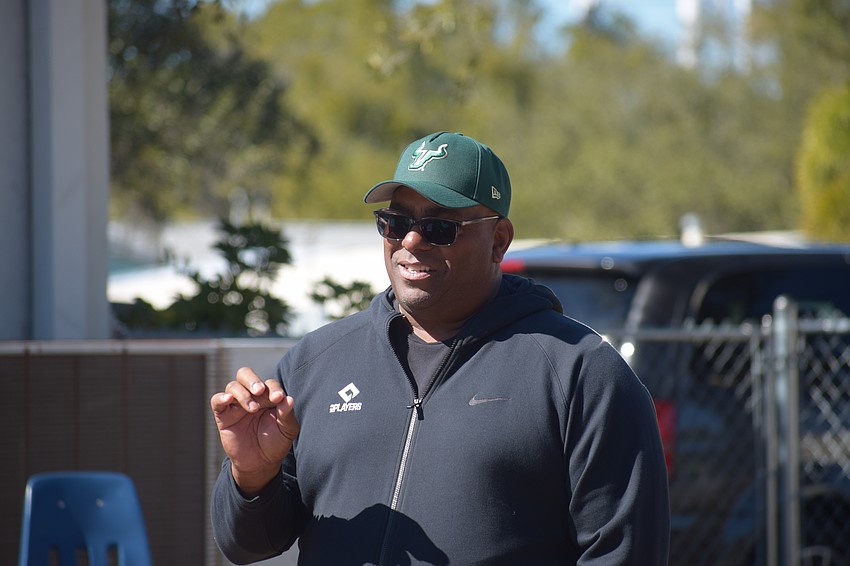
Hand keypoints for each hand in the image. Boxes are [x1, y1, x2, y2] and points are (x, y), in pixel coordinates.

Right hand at [210, 367, 299, 496]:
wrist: (260, 464)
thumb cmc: (276, 443)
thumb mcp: (287, 430)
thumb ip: (287, 414)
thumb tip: (289, 399)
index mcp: (268, 396)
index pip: (269, 383)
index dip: (274, 388)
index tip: (279, 399)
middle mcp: (251, 396)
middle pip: (245, 374)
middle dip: (252, 380)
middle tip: (259, 391)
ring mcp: (236, 405)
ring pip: (232, 386)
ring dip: (242, 394)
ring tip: (252, 408)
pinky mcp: (224, 416)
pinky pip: (216, 401)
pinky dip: (220, 397)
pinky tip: (228, 399)